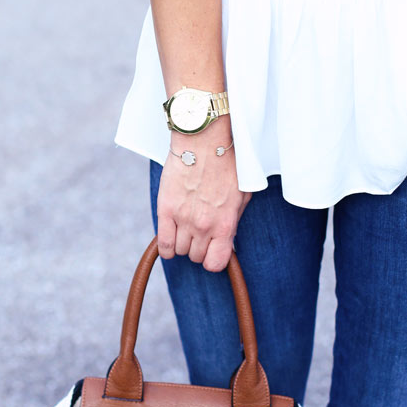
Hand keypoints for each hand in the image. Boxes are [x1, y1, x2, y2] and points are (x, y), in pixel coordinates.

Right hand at [156, 127, 250, 271]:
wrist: (203, 142)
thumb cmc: (227, 165)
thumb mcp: (242, 195)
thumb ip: (234, 221)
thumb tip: (228, 242)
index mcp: (225, 224)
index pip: (215, 263)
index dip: (213, 259)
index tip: (212, 250)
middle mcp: (204, 226)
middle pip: (195, 256)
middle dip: (198, 247)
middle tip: (199, 231)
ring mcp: (183, 219)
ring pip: (179, 250)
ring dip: (182, 243)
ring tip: (186, 227)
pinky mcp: (166, 209)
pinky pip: (163, 244)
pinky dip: (166, 247)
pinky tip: (170, 237)